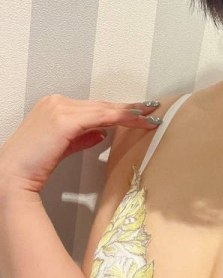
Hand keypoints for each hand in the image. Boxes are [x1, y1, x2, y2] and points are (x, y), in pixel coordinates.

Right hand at [0, 95, 162, 194]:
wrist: (11, 176)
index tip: (139, 112)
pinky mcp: (64, 119)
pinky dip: (121, 118)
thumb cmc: (33, 165)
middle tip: (153, 109)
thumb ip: (81, 137)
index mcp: (54, 105)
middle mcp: (57, 101)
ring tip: (151, 117)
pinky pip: (101, 117)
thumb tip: (102, 133)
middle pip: (101, 105)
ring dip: (130, 113)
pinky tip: (137, 121)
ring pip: (104, 108)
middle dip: (129, 108)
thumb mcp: (62, 147)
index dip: (117, 110)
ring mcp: (59, 108)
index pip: (94, 107)